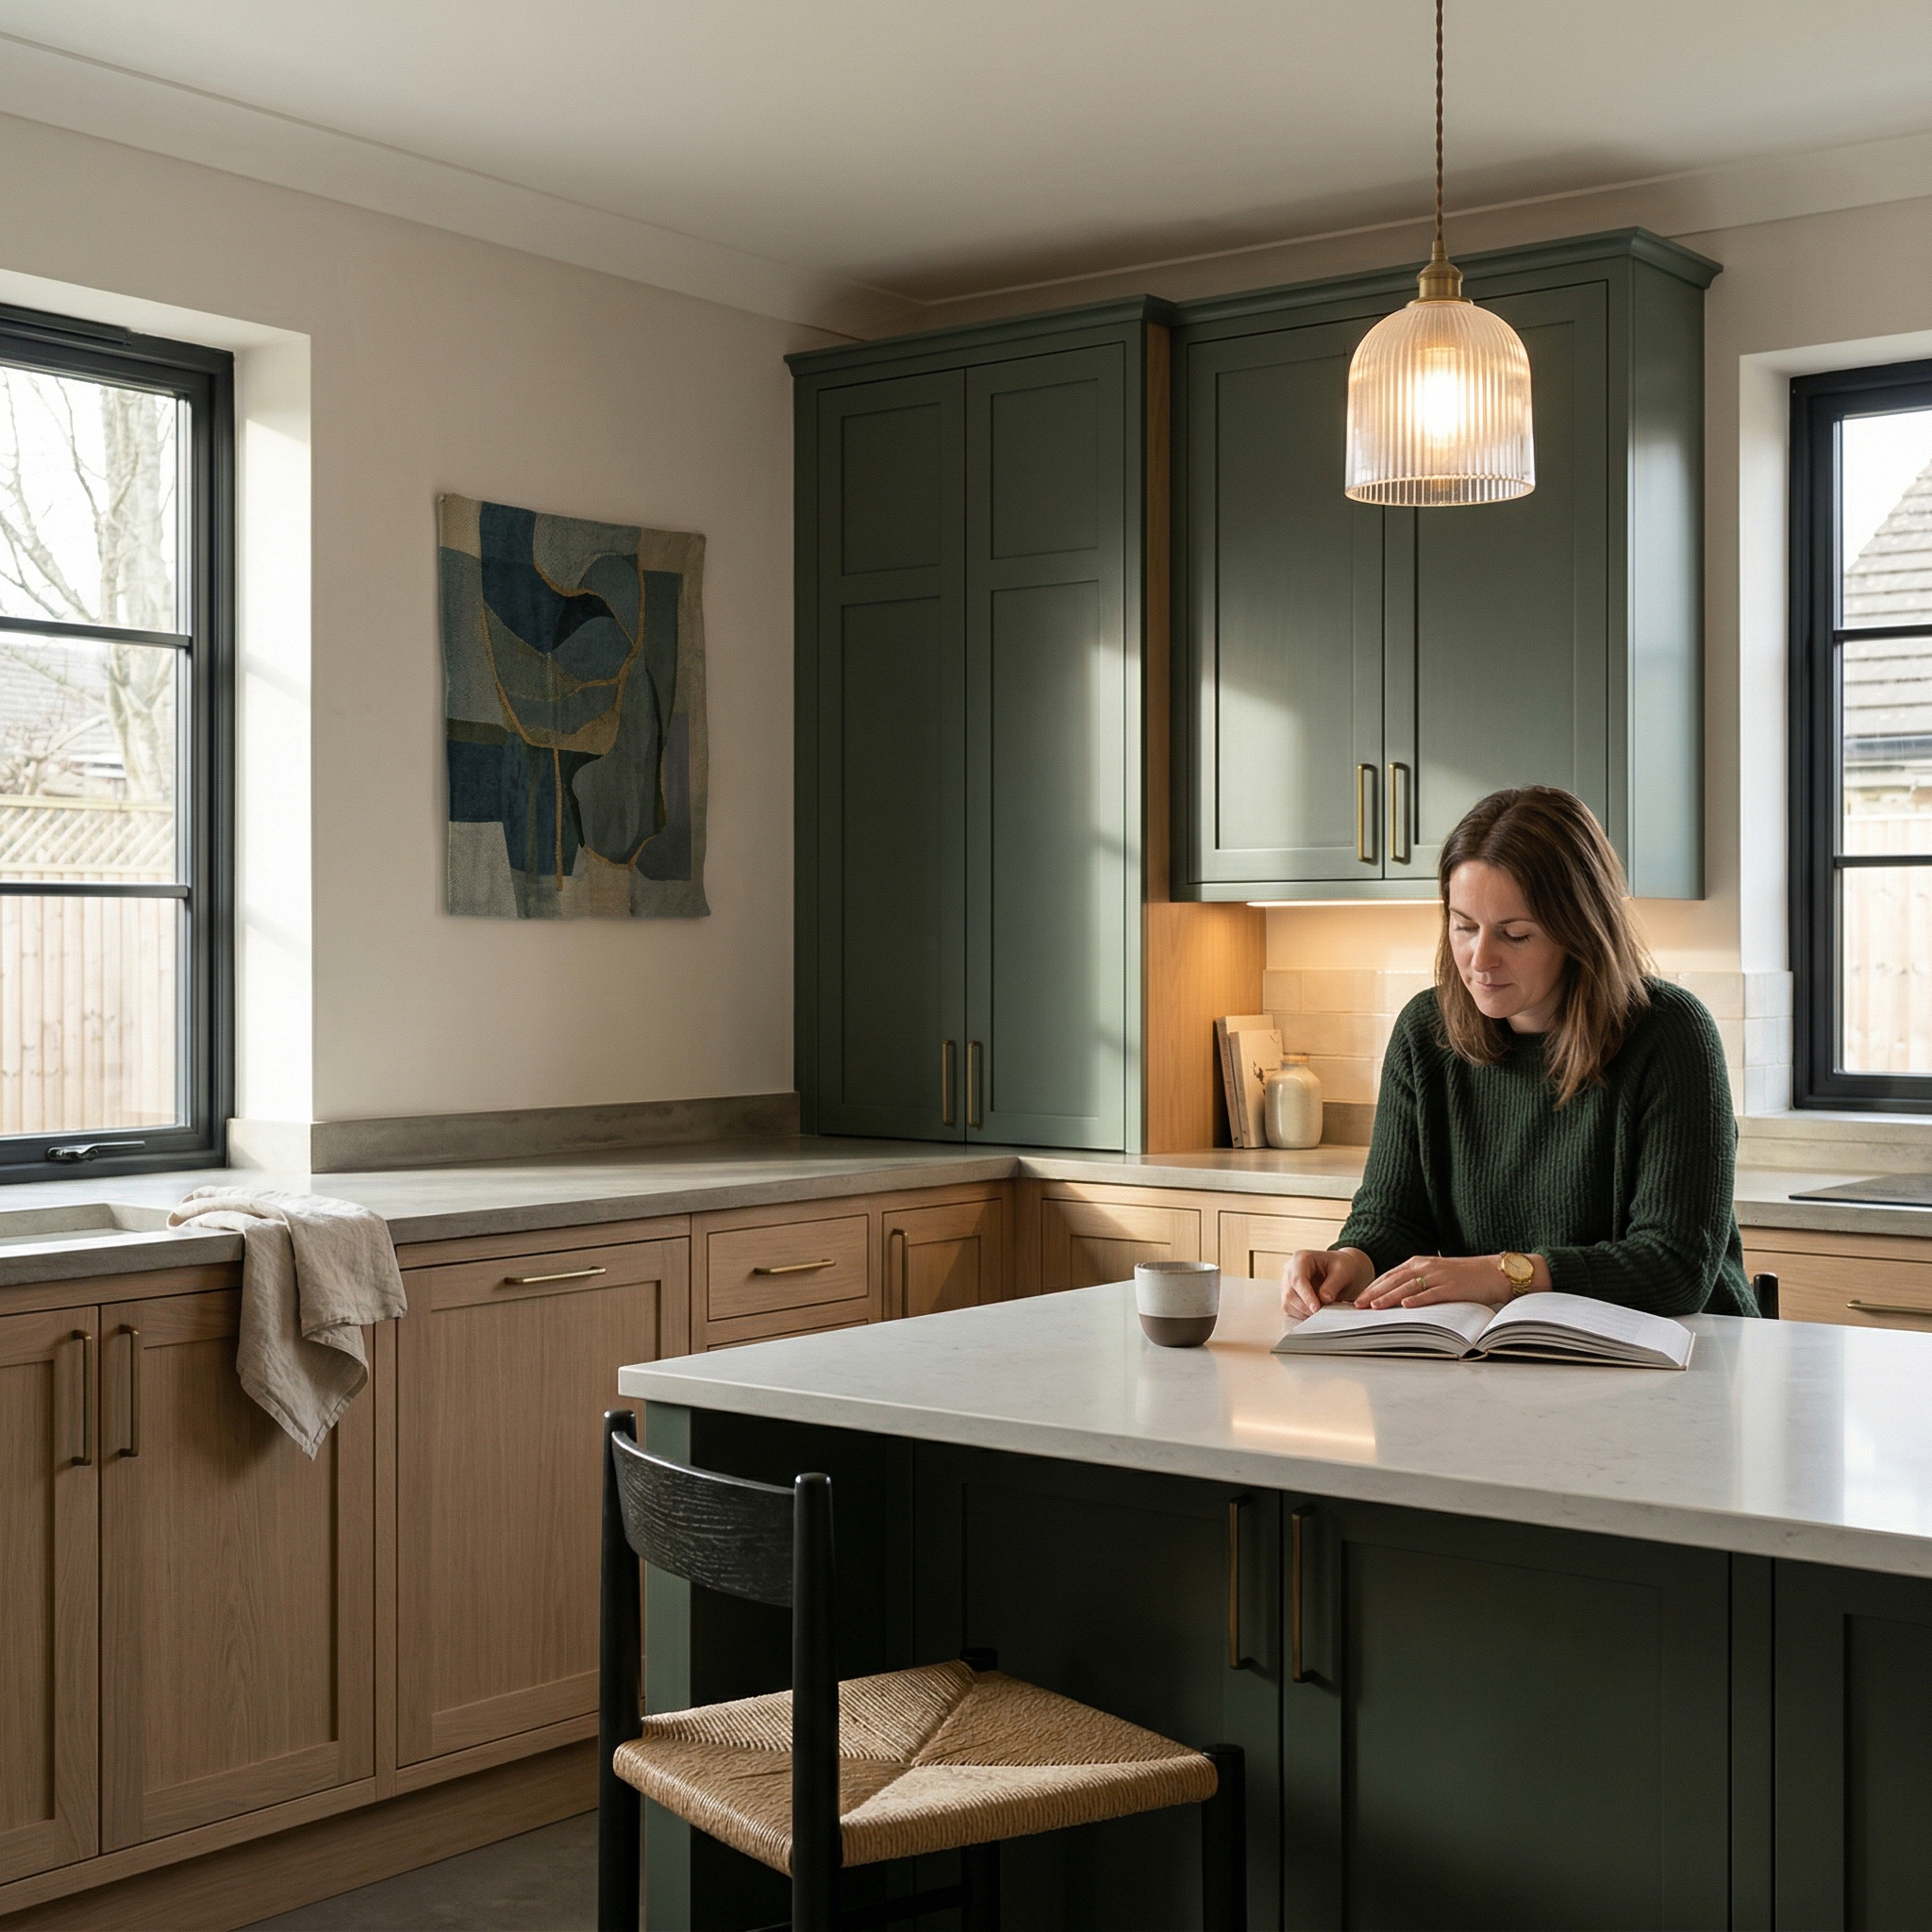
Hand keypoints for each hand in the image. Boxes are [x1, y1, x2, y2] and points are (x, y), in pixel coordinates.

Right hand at [1282, 1247, 1373, 1319]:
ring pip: (1287, 1302)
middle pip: (1290, 1293)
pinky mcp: (1288, 1294)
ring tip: (1321, 1312)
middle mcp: (1290, 1269)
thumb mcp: (1343, 1273)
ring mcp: (1287, 1282)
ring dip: (1303, 1312)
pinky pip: (1289, 1308)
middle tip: (1323, 1313)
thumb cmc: (1342, 1267)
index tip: (1317, 1308)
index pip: (1297, 1279)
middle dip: (1306, 1306)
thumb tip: (1324, 1299)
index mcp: (1301, 1258)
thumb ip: (1333, 1285)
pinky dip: (1301, 1314)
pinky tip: (1314, 1312)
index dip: (1306, 1296)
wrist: (1342, 1271)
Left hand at [1356, 1253, 1522, 1309]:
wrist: (1493, 1272)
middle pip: (1393, 1280)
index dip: (1372, 1286)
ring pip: (1408, 1287)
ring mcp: (1438, 1276)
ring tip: (1374, 1307)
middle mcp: (1425, 1266)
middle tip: (1357, 1305)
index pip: (1389, 1275)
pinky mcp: (1452, 1287)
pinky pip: (1431, 1294)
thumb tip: (1397, 1296)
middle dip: (1373, 1293)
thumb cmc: (1464, 1275)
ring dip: (1389, 1297)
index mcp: (1419, 1262)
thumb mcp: (1436, 1273)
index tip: (1358, 1297)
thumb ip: (1418, 1280)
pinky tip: (1405, 1306)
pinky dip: (1417, 1300)